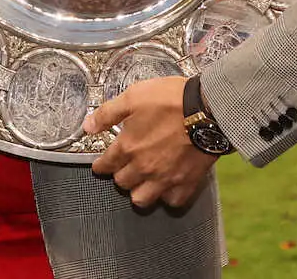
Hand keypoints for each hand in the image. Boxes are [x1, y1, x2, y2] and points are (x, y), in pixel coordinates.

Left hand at [84, 76, 217, 208]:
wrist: (208, 108)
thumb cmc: (172, 99)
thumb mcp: (134, 96)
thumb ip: (108, 113)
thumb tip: (88, 126)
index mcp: (128, 146)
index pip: (105, 164)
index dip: (101, 164)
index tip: (101, 164)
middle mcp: (143, 167)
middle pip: (122, 183)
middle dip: (120, 174)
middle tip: (124, 166)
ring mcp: (164, 178)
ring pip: (141, 199)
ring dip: (138, 191)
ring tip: (142, 180)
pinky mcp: (185, 183)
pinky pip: (171, 201)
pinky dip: (167, 196)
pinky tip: (167, 185)